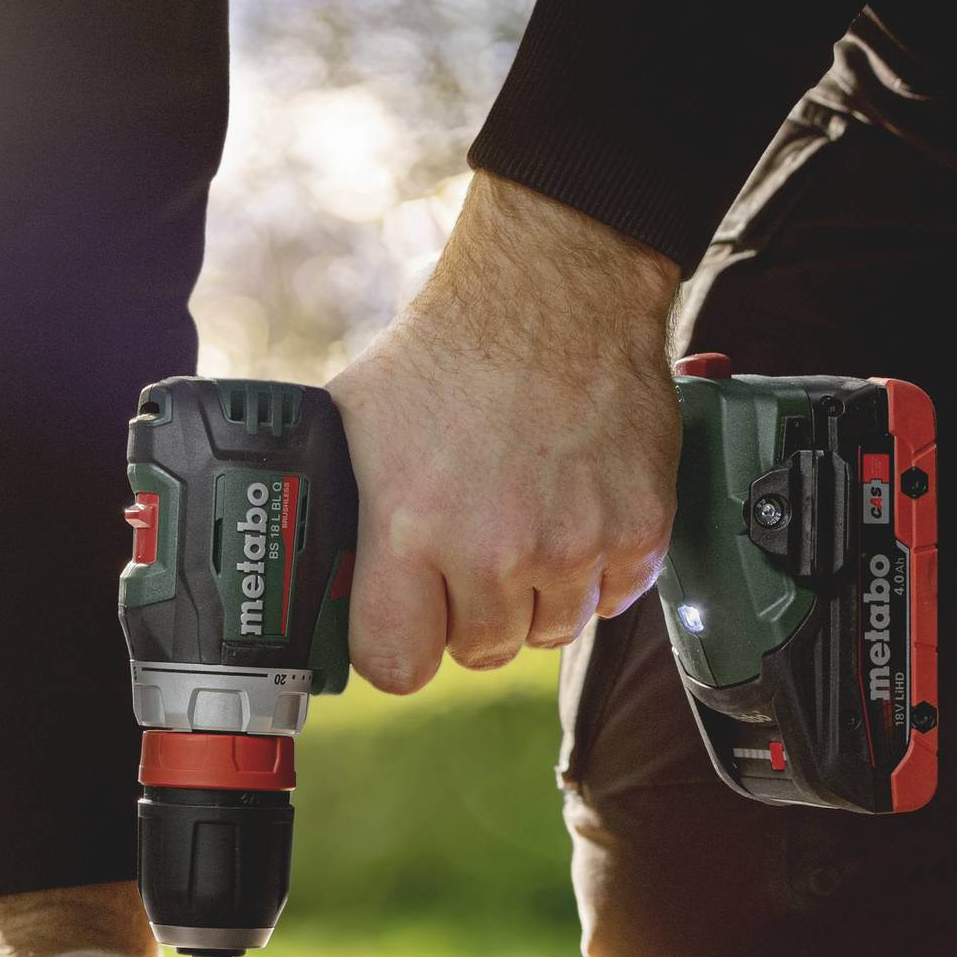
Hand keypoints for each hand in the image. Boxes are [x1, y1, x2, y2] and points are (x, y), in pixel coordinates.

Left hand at [330, 173, 680, 693]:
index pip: (396, 665)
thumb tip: (317, 570)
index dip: (397, 647)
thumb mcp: (356, 422)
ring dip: (537, 595)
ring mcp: (574, 545)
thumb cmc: (453, 350)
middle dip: (470, 612)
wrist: (556, 292)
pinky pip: (614, 599)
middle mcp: (495, 548)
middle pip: (479, 651)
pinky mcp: (640, 531)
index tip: (404, 625)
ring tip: (525, 522)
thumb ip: (341, 509)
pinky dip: (597, 570)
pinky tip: (575, 512)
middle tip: (470, 551)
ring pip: (550, 632)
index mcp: (412, 528)